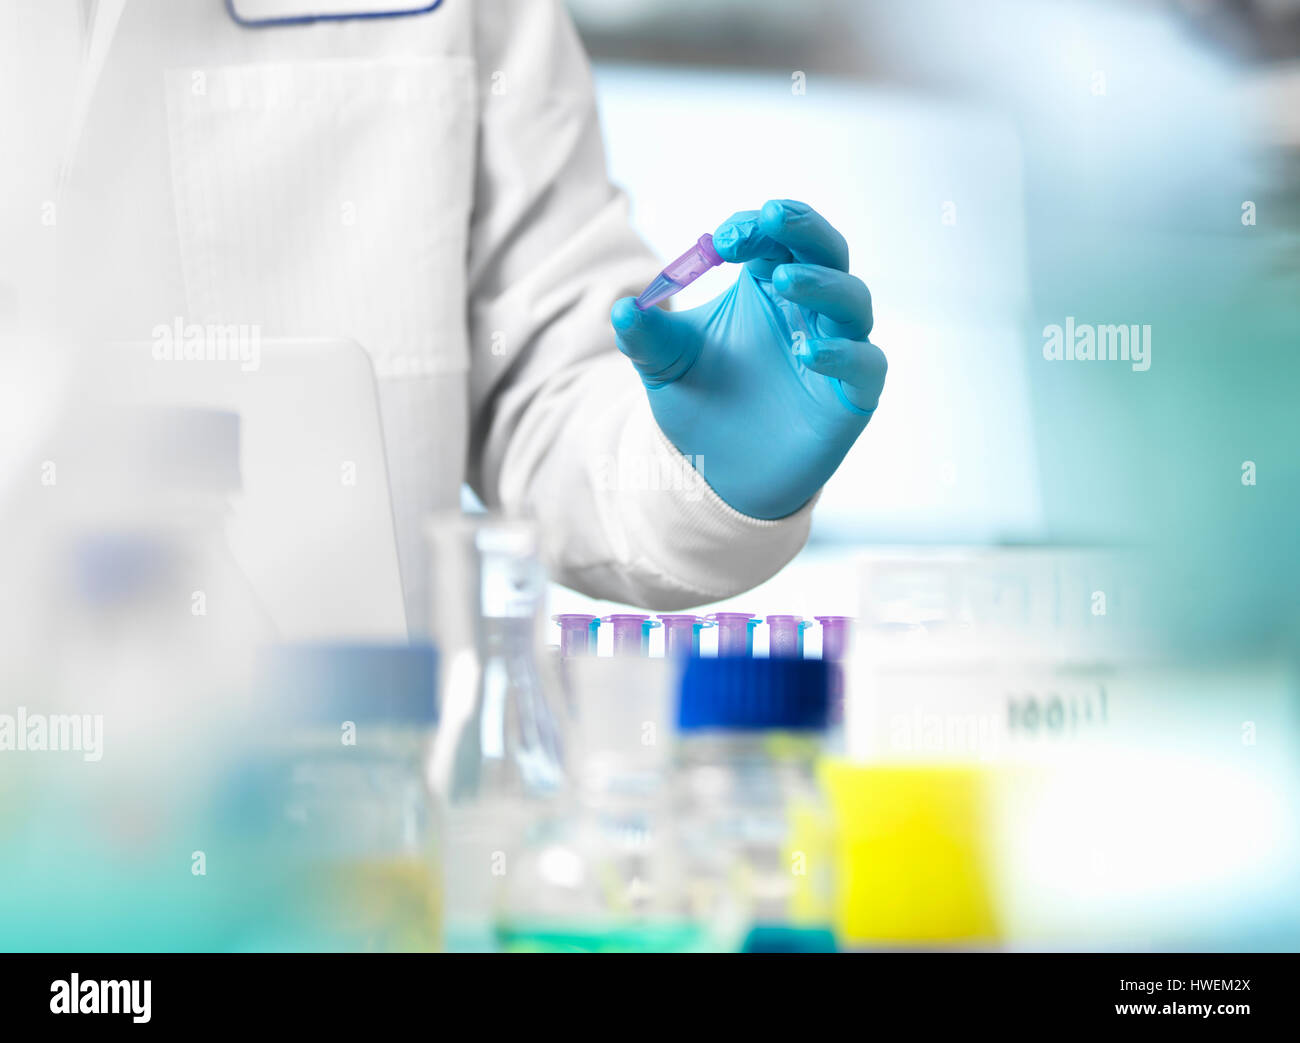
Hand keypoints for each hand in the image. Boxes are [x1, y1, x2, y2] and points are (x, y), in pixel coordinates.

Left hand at [610, 199, 884, 518]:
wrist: (714, 474)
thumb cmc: (699, 403)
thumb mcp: (662, 364)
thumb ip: (644, 335)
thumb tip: (619, 310)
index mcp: (768, 287)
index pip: (776, 237)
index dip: (755, 227)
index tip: (721, 240)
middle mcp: (809, 311)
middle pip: (827, 252)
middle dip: (805, 228)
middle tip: (775, 216)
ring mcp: (838, 350)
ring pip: (852, 301)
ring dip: (821, 284)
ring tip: (782, 281)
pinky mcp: (853, 397)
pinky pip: (865, 364)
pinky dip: (840, 354)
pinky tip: (802, 352)